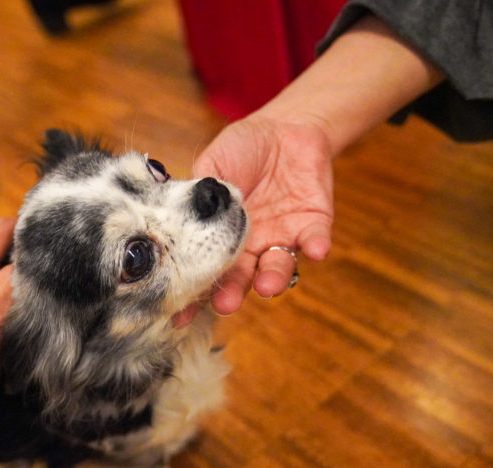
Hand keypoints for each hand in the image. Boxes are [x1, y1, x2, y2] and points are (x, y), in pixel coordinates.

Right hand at [179, 117, 333, 323]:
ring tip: (267, 287)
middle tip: (225, 304)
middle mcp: (252, 246)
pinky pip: (315, 240)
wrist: (284, 128)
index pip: (207, 270)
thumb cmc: (241, 149)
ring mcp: (283, 237)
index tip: (179, 315)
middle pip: (241, 278)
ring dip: (274, 278)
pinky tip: (315, 250)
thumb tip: (176, 216)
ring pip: (278, 267)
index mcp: (222, 238)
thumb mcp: (211, 166)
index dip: (195, 293)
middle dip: (233, 293)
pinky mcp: (314, 224)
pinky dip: (316, 246)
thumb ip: (197, 195)